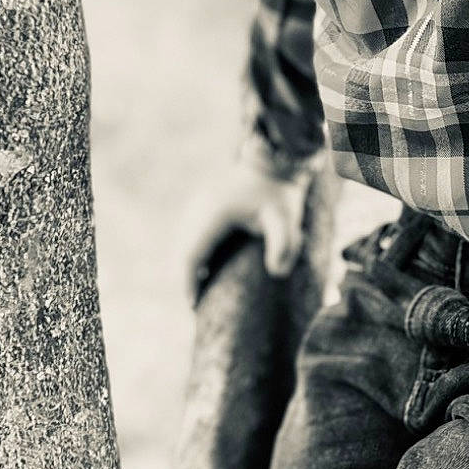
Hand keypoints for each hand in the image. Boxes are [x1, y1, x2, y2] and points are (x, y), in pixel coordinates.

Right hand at [183, 143, 312, 298]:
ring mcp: (197, 205)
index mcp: (213, 214)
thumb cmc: (279, 194)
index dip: (187, 282)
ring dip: (187, 267)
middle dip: (184, 279)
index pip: (191, 255)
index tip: (192, 305)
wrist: (273, 162)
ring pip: (183, 242)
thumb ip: (285, 244)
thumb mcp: (286, 219)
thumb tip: (277, 273)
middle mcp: (199, 209)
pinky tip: (204, 270)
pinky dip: (192, 254)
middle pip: (181, 251)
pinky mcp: (202, 205)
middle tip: (193, 306)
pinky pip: (190, 234)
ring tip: (197, 292)